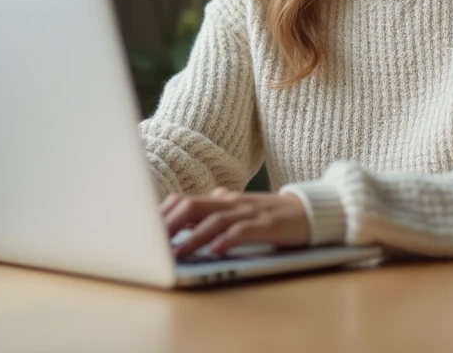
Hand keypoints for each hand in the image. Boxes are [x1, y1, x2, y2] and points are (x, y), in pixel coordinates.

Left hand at [163, 187, 310, 256]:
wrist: (310, 211)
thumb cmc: (268, 216)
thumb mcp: (236, 212)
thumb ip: (211, 216)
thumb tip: (178, 227)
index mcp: (221, 199)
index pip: (183, 200)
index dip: (161, 215)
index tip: (142, 232)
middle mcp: (231, 202)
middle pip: (192, 206)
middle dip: (169, 225)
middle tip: (151, 244)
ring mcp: (249, 211)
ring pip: (214, 220)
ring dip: (193, 238)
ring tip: (177, 254)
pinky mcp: (267, 224)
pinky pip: (243, 230)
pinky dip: (227, 240)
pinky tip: (215, 251)